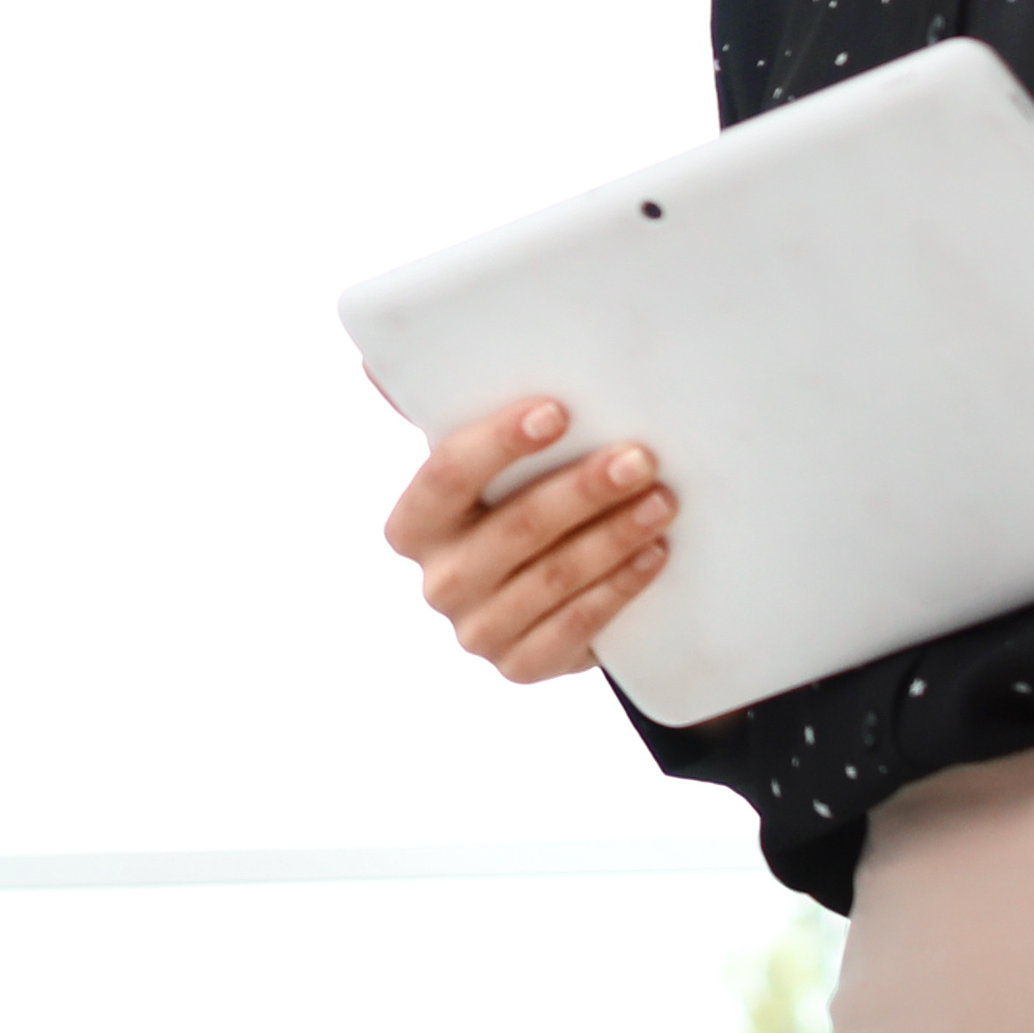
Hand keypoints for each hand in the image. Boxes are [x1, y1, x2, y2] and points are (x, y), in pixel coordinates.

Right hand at [380, 396, 670, 687]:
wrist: (542, 595)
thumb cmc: (512, 504)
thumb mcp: (484, 467)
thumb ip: (444, 415)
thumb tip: (372, 365)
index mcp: (414, 524)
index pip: (446, 476)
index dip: (499, 444)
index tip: (558, 412)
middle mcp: (437, 581)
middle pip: (512, 528)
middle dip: (581, 490)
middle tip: (639, 458)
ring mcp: (476, 631)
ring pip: (550, 579)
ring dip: (613, 537)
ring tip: (661, 502)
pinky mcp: (520, 667)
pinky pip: (573, 629)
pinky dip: (618, 589)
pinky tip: (652, 555)